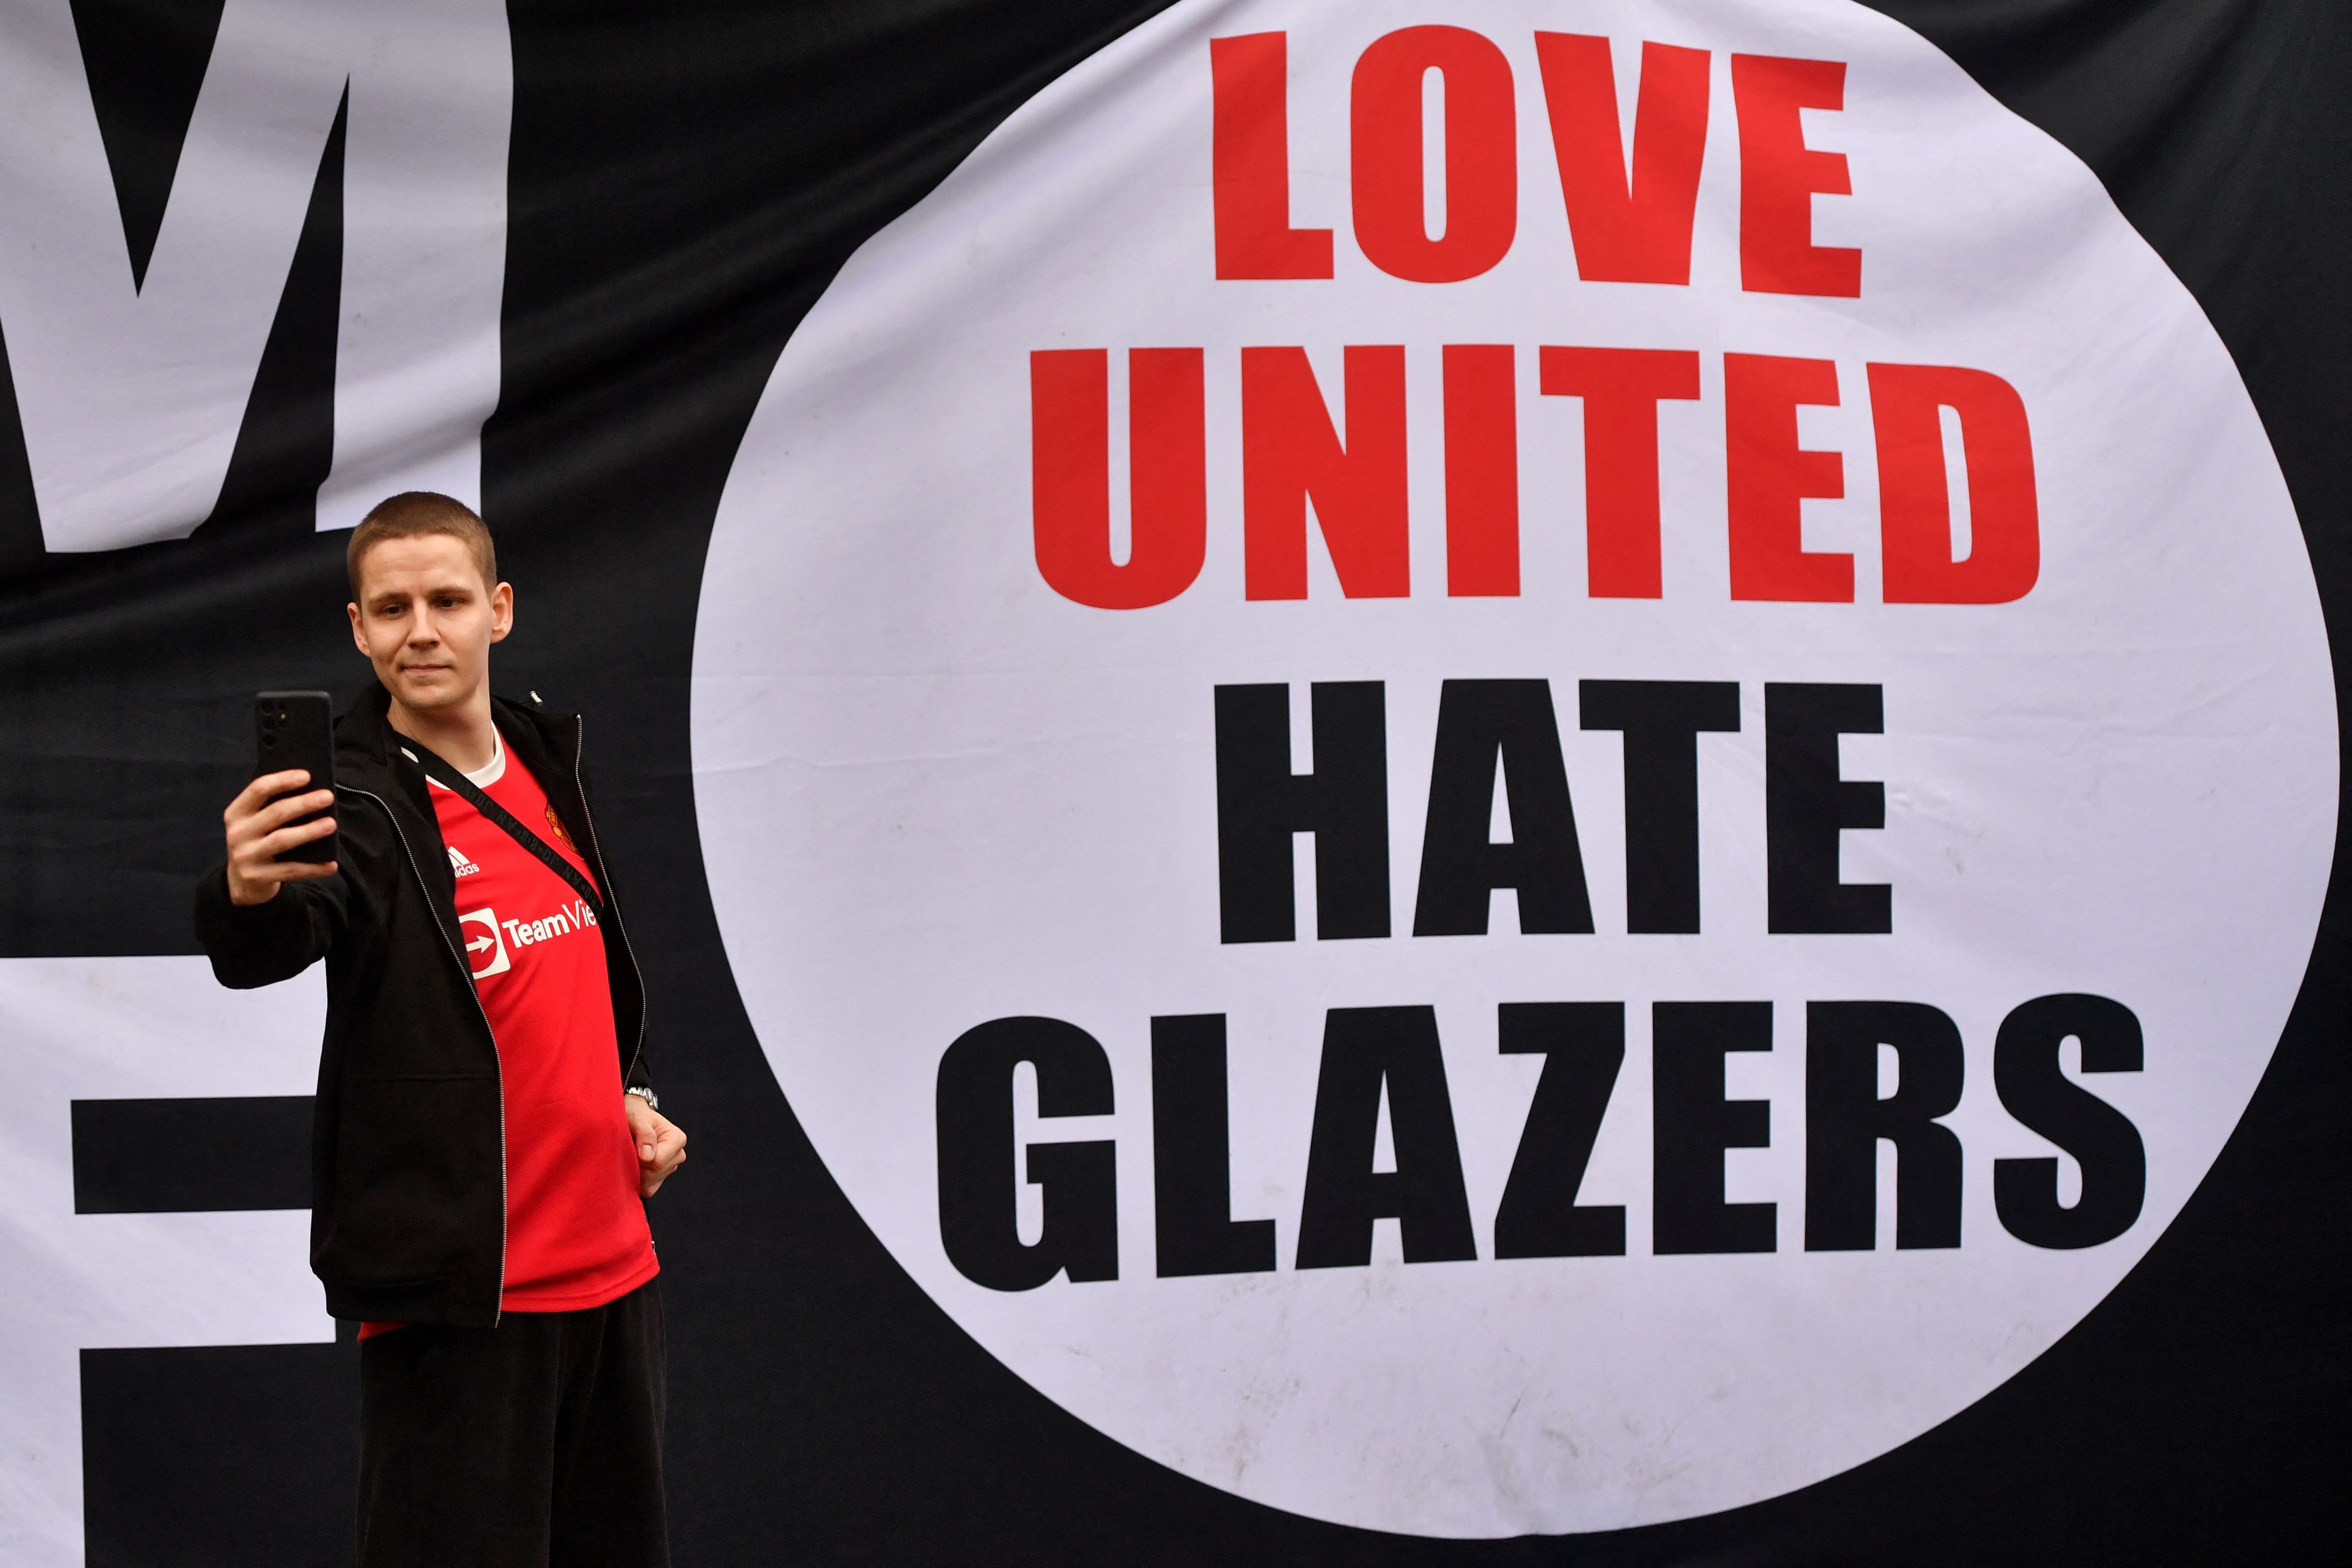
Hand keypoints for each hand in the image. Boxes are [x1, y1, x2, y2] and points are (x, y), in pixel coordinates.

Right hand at [224, 770, 337, 905]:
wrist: (242, 881)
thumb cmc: (258, 841)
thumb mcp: (255, 822)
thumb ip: (273, 806)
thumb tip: (312, 789)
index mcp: (237, 813)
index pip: (258, 789)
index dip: (282, 780)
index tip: (307, 775)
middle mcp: (238, 833)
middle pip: (275, 813)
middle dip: (303, 803)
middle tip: (327, 796)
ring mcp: (246, 856)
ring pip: (282, 840)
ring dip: (309, 831)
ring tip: (331, 824)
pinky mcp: (257, 876)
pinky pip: (290, 870)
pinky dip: (313, 868)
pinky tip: (331, 864)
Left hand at [624, 1094, 686, 1197]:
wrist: (634, 1119)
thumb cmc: (636, 1115)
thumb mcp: (638, 1118)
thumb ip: (645, 1134)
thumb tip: (647, 1156)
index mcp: (677, 1139)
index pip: (658, 1162)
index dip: (640, 1158)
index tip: (632, 1146)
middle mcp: (678, 1155)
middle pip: (654, 1175)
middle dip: (638, 1166)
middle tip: (630, 1150)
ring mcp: (670, 1167)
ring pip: (651, 1184)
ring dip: (637, 1173)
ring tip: (632, 1156)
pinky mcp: (661, 1177)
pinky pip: (649, 1189)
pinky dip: (638, 1181)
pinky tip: (634, 1166)